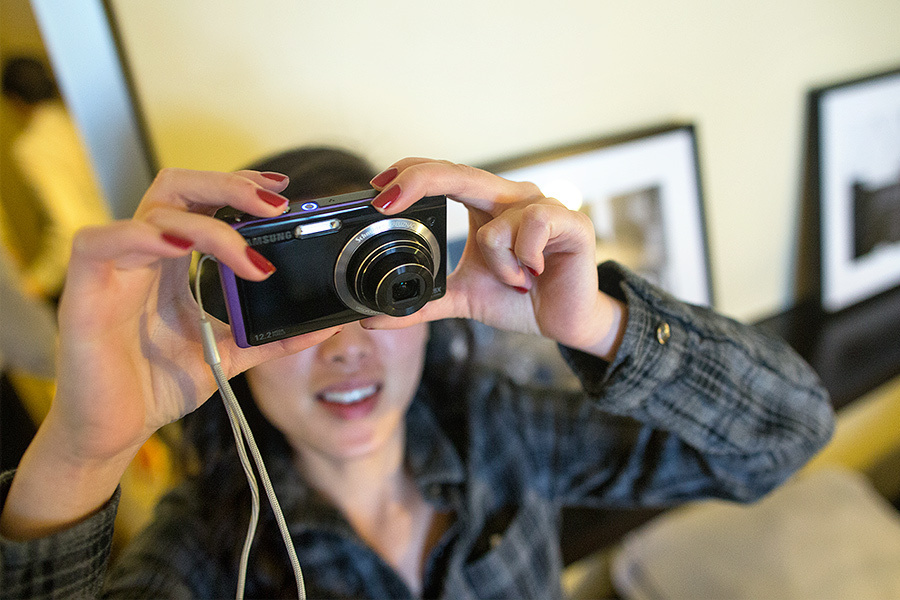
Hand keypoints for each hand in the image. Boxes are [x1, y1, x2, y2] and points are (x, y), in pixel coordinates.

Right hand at [1, 168, 341, 539]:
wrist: (113, 432)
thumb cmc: (156, 386)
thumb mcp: (228, 355)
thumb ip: (270, 338)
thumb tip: (321, 327)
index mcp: (171, 263)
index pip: (201, 200)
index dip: (238, 186)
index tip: (282, 190)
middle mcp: (143, 256)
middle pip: (179, 187)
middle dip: (230, 185)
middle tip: (276, 205)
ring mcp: (112, 269)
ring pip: (155, 211)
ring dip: (209, 226)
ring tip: (249, 260)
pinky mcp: (83, 291)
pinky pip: (100, 241)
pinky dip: (144, 237)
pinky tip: (182, 249)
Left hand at [362, 158, 625, 359]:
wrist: (565, 321)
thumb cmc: (519, 298)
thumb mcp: (462, 298)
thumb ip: (423, 303)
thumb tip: (373, 319)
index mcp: (487, 205)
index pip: (444, 176)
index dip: (410, 174)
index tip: (376, 188)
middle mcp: (511, 197)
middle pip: (460, 173)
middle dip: (419, 181)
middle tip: (386, 200)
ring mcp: (542, 205)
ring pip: (495, 226)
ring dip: (497, 264)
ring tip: (514, 280)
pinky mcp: (569, 221)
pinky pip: (532, 228)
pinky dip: (524, 259)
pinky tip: (534, 273)